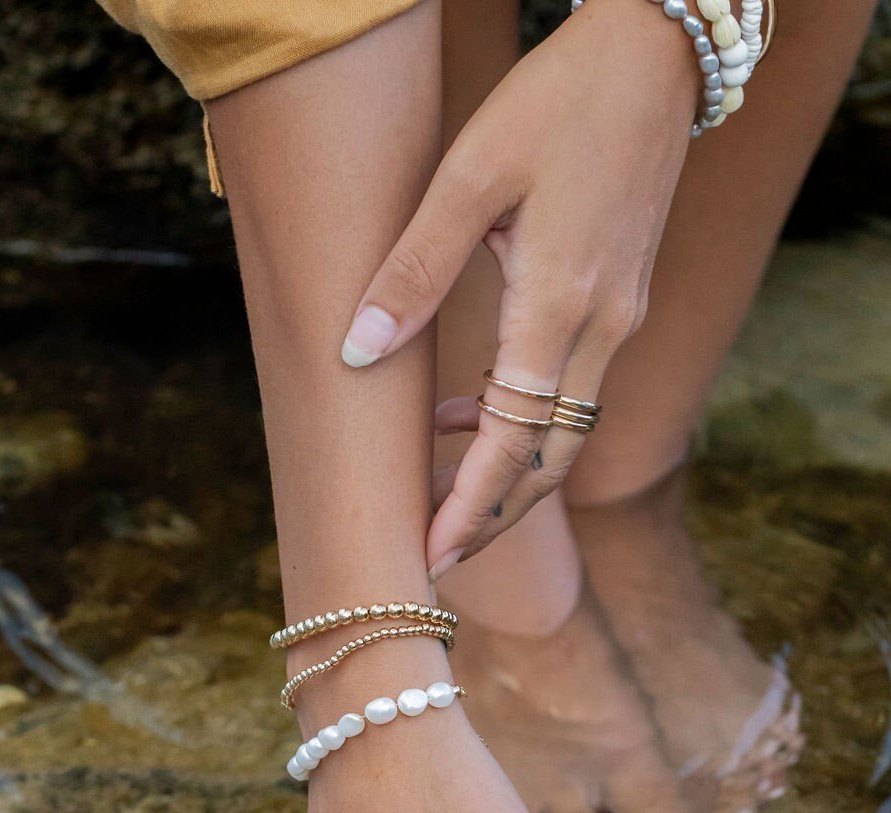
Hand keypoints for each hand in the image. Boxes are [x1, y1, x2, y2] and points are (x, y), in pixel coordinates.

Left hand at [340, 0, 698, 575]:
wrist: (656, 54)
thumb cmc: (558, 100)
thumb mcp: (470, 174)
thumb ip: (414, 267)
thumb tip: (359, 349)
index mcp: (560, 305)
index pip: (513, 441)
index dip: (471, 507)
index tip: (431, 555)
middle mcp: (602, 329)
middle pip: (550, 461)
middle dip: (493, 515)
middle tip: (435, 553)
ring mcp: (619, 320)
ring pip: (564, 433)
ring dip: (504, 474)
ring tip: (435, 495)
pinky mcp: (620, 304)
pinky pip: (570, 391)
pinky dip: (519, 422)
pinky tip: (460, 414)